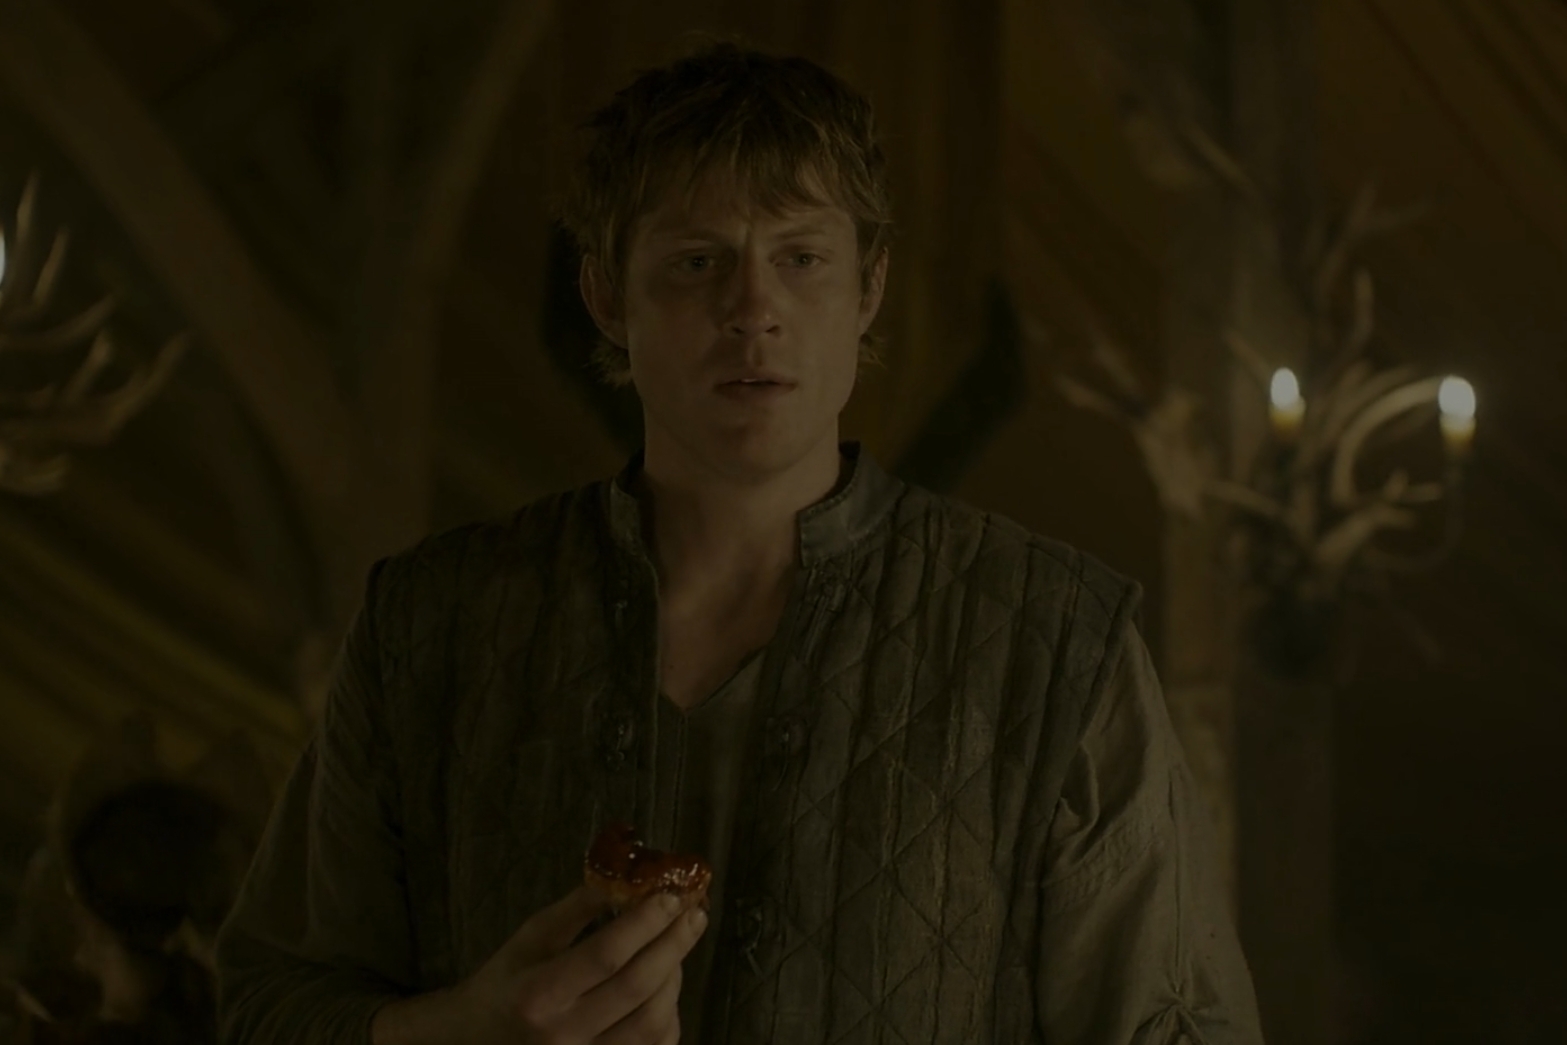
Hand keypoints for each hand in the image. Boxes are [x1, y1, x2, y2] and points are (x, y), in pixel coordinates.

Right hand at [373, 885, 706, 1044]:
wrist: (476, 1041)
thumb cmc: (505, 983)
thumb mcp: (530, 938)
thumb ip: (576, 909)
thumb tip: (626, 875)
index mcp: (538, 994)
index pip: (604, 956)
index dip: (644, 923)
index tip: (671, 895)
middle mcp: (563, 1036)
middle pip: (636, 988)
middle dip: (673, 945)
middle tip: (695, 913)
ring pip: (652, 1024)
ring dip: (675, 978)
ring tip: (679, 945)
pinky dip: (670, 1014)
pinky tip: (668, 985)